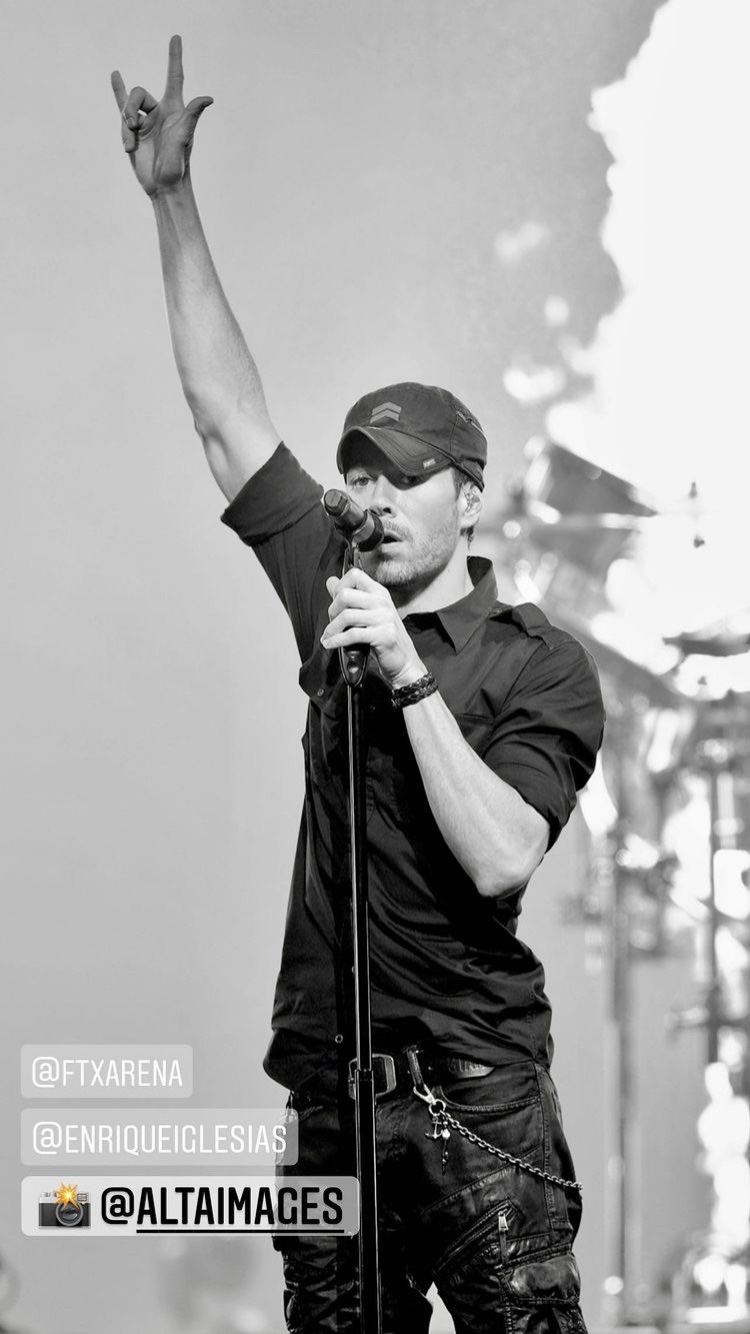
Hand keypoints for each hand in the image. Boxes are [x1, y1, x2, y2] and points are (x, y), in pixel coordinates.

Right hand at [111, 35, 212, 195]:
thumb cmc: (178, 164)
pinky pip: (122, 107)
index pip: (174, 76)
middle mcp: (160, 112)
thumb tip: (208, 97)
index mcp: (174, 109)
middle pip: (139, 93)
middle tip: (132, 128)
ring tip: (129, 145)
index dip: (174, 57)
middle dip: (130, 108)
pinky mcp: (133, 132)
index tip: (176, 37)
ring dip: (124, 127)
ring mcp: (146, 122)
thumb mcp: (184, 138)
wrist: (163, 186)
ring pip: (126, 108)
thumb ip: (192, 115)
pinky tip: (115, 75)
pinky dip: (118, 92)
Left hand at [321, 569, 425, 688]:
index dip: (339, 586)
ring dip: (332, 629)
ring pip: (347, 615)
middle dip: (332, 610)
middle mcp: (382, 602)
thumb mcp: (368, 613)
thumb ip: (350, 597)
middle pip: (346, 595)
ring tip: (328, 637)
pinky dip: (336, 640)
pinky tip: (331, 644)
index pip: (355, 575)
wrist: (403, 661)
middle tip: (331, 623)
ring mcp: (384, 618)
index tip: (334, 601)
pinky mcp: (383, 635)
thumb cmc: (384, 637)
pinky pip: (353, 634)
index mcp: (379, 592)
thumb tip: (330, 581)